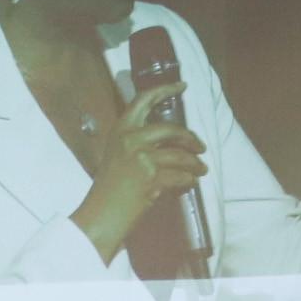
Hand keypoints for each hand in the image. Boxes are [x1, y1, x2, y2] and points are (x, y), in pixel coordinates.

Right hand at [73, 79, 207, 258]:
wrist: (100, 215)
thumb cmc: (108, 189)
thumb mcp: (118, 155)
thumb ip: (137, 143)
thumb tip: (170, 141)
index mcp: (120, 130)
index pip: (144, 100)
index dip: (165, 89)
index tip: (182, 85)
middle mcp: (130, 138)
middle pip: (171, 129)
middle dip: (191, 138)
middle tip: (200, 147)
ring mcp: (141, 157)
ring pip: (180, 155)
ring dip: (195, 164)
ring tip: (200, 170)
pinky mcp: (151, 177)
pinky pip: (180, 175)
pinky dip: (188, 180)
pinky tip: (189, 184)